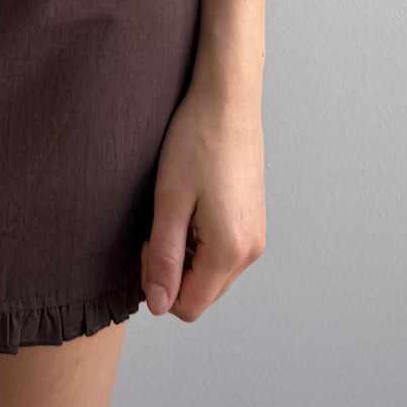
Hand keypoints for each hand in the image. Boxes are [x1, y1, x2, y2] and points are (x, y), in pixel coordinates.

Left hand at [140, 79, 266, 321]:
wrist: (227, 100)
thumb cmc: (197, 142)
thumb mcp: (170, 201)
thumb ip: (164, 259)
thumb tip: (157, 305)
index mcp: (230, 250)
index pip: (188, 306)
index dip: (158, 285)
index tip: (149, 243)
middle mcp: (250, 250)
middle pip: (202, 294)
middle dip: (173, 273)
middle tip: (158, 228)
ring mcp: (256, 235)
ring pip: (212, 274)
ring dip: (187, 257)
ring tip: (176, 213)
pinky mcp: (254, 220)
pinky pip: (224, 252)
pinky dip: (201, 243)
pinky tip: (192, 207)